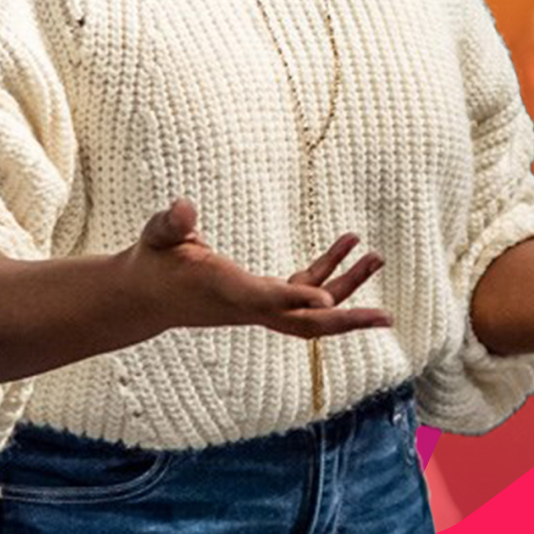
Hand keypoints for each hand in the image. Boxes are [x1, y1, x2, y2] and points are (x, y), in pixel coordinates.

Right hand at [124, 196, 392, 339]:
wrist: (146, 295)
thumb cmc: (153, 261)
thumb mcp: (157, 236)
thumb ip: (170, 224)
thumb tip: (182, 208)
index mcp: (224, 290)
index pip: (264, 300)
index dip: (294, 300)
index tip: (326, 301)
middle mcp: (248, 305)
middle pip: (304, 325)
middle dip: (345, 320)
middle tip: (386, 316)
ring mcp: (259, 305)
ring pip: (313, 308)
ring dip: (349, 286)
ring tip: (377, 256)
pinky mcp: (263, 296)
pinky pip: (306, 290)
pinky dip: (330, 271)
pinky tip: (350, 243)